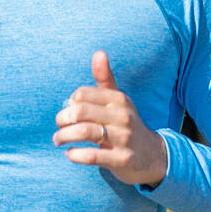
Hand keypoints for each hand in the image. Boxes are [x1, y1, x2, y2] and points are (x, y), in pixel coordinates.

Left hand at [53, 50, 168, 186]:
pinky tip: (70, 154)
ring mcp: (123, 138)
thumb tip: (99, 52)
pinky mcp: (121, 159)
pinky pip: (92, 156)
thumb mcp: (118, 100)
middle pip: (80, 112)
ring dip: (64, 136)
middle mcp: (122, 116)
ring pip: (84, 132)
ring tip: (58, 140)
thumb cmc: (126, 124)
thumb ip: (105, 78)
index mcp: (119, 99)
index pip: (83, 94)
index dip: (70, 103)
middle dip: (63, 119)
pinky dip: (75, 154)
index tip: (69, 111)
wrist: (152, 155)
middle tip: (59, 126)